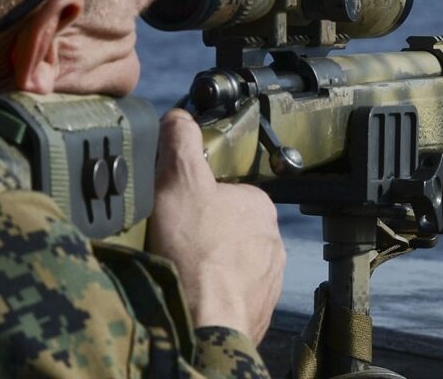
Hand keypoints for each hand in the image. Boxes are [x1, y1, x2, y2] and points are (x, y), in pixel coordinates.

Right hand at [147, 109, 285, 343]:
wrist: (205, 324)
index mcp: (259, 205)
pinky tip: (190, 292)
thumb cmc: (195, 253)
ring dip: (206, 264)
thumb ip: (181, 141)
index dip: (196, 195)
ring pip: (230, 262)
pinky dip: (211, 292)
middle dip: (201, 232)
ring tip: (178, 268)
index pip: (226, 189)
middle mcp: (272, 240)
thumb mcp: (180, 180)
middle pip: (227, 226)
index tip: (174, 206)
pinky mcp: (257, 309)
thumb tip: (180, 117)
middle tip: (171, 239)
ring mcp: (267, 279)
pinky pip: (230, 293)